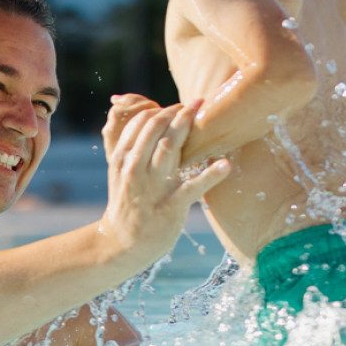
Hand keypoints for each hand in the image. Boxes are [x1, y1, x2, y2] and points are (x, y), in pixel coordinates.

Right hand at [99, 103, 229, 261]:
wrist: (122, 243)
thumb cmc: (126, 202)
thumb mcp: (118, 172)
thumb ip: (128, 147)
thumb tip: (141, 119)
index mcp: (122, 158)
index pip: (140, 122)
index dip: (162, 109)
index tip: (179, 106)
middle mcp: (135, 168)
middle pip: (156, 129)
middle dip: (178, 111)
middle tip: (197, 103)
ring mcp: (153, 187)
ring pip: (170, 148)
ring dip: (188, 126)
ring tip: (205, 113)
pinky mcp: (171, 206)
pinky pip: (193, 187)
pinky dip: (211, 175)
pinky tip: (226, 164)